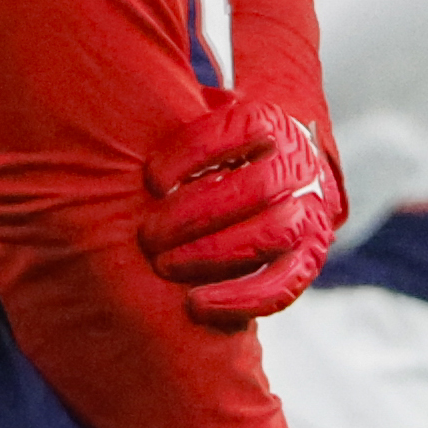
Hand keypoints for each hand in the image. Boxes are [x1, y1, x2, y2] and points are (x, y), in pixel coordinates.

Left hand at [139, 98, 345, 325]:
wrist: (275, 177)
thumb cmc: (216, 154)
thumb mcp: (200, 128)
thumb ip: (172, 126)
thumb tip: (117, 134)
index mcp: (274, 124)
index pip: (243, 128)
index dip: (193, 154)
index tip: (152, 180)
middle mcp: (299, 166)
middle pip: (256, 188)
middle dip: (195, 214)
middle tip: (148, 235)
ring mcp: (310, 213)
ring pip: (272, 233)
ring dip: (213, 253)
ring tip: (165, 265)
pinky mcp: (308, 259)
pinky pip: (284, 285)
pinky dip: (240, 299)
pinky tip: (196, 303)